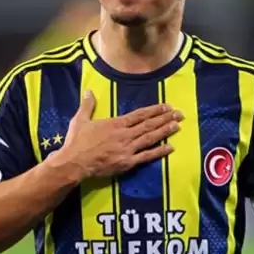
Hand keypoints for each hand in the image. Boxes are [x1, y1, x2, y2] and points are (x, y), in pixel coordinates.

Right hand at [54, 90, 182, 180]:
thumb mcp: (80, 120)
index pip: (139, 115)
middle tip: (179, 114)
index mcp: (116, 124)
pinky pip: (146, 156)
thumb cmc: (76, 142)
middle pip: (149, 125)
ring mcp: (127, 149)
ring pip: (150, 138)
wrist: (74, 163)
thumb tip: (89, 91)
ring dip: (165, 132)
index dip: (154, 110)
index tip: (166, 107)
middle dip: (165, 119)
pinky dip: (159, 152)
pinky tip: (169, 148)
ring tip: (177, 126)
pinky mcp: (127, 163)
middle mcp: (125, 135)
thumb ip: (88, 105)